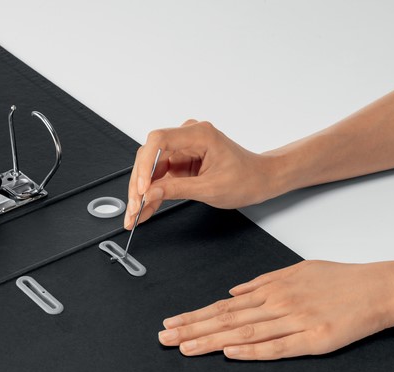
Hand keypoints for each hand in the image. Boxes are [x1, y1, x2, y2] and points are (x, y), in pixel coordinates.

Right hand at [124, 120, 276, 228]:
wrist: (260, 179)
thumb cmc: (245, 179)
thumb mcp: (211, 189)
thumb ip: (177, 190)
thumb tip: (149, 193)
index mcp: (199, 134)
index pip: (159, 140)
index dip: (145, 164)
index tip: (142, 187)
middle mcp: (188, 136)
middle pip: (150, 155)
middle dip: (139, 184)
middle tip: (134, 209)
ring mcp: (183, 148)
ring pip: (151, 168)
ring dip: (142, 191)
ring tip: (136, 215)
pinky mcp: (181, 161)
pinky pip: (160, 175)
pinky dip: (152, 192)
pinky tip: (144, 208)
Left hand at [157, 260, 393, 359]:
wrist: (378, 287)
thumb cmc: (340, 279)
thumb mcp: (298, 270)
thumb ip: (263, 281)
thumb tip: (234, 290)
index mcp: (273, 288)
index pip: (225, 305)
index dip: (196, 315)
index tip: (173, 322)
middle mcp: (278, 303)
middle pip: (228, 319)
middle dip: (193, 328)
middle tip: (165, 337)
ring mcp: (295, 320)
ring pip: (245, 332)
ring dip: (212, 340)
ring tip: (185, 347)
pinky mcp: (314, 337)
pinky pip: (278, 346)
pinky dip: (252, 350)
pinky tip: (230, 352)